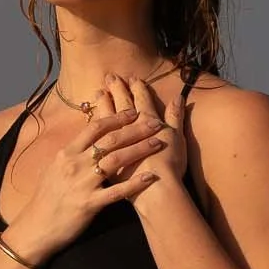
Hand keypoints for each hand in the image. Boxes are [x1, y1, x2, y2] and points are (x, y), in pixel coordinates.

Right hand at [1, 104, 166, 267]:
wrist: (35, 228)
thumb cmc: (45, 201)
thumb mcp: (53, 170)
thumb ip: (70, 156)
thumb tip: (83, 143)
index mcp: (67, 153)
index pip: (95, 128)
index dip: (117, 117)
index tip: (134, 112)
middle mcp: (75, 164)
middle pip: (110, 140)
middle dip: (135, 129)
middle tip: (155, 123)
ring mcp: (82, 184)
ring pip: (116, 160)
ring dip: (140, 150)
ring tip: (158, 143)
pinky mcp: (89, 204)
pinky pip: (117, 192)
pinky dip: (136, 183)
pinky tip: (151, 177)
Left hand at [98, 72, 187, 209]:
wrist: (155, 191)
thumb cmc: (170, 165)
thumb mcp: (177, 139)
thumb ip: (176, 117)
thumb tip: (179, 97)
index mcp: (147, 120)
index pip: (141, 99)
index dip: (136, 87)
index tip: (131, 77)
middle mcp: (128, 128)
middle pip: (121, 104)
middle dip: (116, 89)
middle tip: (109, 77)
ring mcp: (114, 142)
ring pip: (106, 117)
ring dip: (103, 104)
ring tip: (98, 93)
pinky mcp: (105, 157)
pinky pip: (96, 139)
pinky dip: (94, 127)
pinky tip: (89, 123)